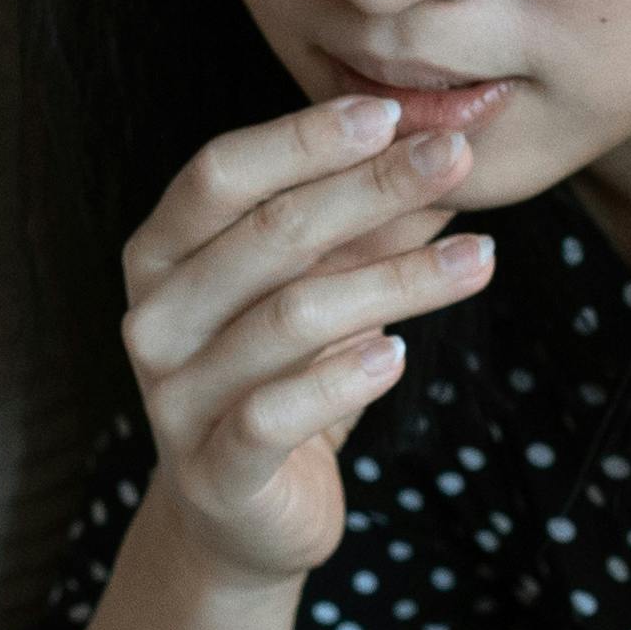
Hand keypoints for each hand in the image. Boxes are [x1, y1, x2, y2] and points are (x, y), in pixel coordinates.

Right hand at [117, 96, 497, 591]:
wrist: (243, 516)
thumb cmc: (282, 378)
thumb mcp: (323, 289)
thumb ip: (365, 225)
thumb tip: (441, 145)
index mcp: (161, 256)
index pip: (220, 173)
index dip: (303, 139)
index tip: (393, 113)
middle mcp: (152, 319)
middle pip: (264, 235)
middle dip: (370, 189)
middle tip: (456, 161)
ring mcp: (174, 399)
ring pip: (288, 320)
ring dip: (396, 282)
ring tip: (478, 260)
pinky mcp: (213, 472)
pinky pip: (276, 414)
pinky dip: (343, 379)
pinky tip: (398, 356)